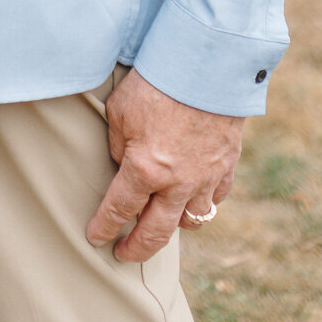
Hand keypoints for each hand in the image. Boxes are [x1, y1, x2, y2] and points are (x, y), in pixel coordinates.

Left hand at [86, 68, 243, 260]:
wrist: (206, 66)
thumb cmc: (155, 83)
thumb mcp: (120, 111)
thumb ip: (119, 144)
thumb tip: (123, 164)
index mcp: (145, 169)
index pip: (119, 210)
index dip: (104, 227)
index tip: (95, 237)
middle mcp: (176, 183)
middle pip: (155, 232)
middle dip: (136, 249)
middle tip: (123, 255)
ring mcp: (205, 178)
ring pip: (189, 221)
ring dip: (172, 228)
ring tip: (160, 226)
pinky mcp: (226, 167)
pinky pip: (214, 200)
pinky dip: (202, 205)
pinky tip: (192, 202)